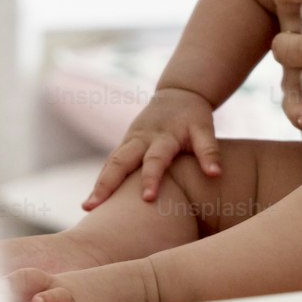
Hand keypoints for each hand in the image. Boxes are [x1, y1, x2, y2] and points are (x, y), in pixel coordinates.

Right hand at [81, 87, 219, 208]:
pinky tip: (92, 201)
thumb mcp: (205, 129)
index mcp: (163, 136)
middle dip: (107, 184)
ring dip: (99, 184)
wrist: (179, 93)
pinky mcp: (125, 145)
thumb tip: (216, 174)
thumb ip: (209, 151)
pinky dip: (101, 180)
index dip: (151, 178)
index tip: (147, 199)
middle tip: (93, 207)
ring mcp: (130, 141)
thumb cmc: (194, 116)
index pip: (156, 159)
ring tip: (86, 208)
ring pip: (110, 162)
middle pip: (121, 161)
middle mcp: (142, 138)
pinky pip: (110, 163)